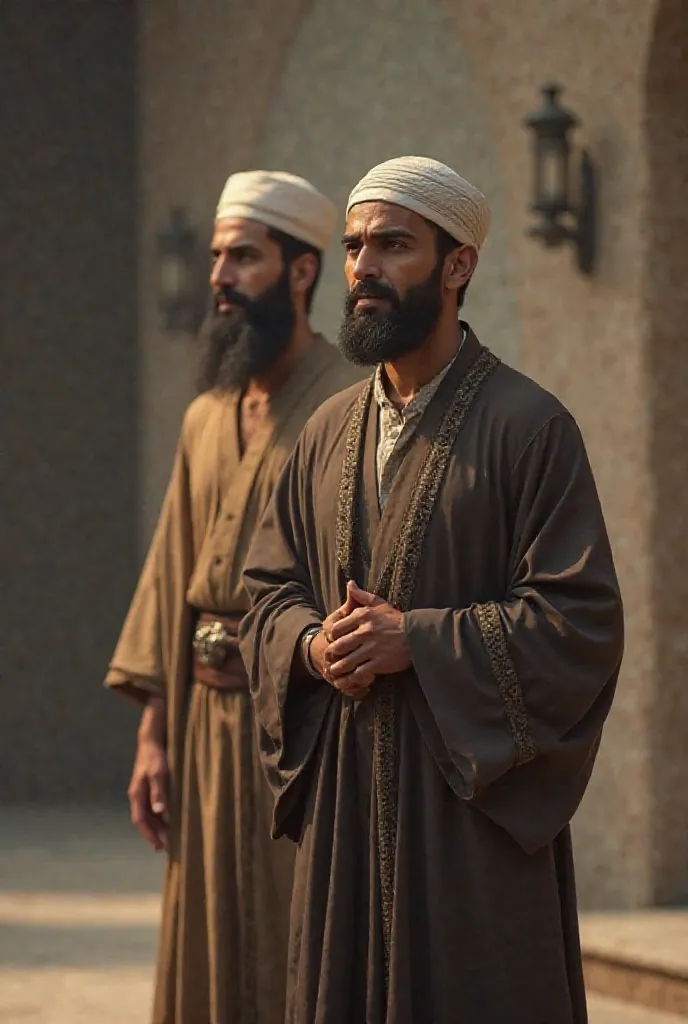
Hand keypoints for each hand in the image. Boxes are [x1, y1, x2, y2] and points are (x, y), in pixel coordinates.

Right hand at [128, 699, 167, 850]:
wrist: (152, 737)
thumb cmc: (155, 755)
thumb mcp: (159, 772)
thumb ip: (159, 791)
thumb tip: (160, 811)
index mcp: (137, 794)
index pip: (140, 820)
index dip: (149, 835)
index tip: (159, 847)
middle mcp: (137, 794)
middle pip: (145, 819)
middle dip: (154, 833)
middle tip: (168, 847)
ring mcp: (142, 789)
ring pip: (149, 813)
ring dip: (158, 825)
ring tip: (171, 836)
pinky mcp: (149, 784)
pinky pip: (153, 804)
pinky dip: (161, 814)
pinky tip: (171, 817)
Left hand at [325, 581, 410, 683]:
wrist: (418, 636)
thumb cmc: (397, 620)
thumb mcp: (380, 604)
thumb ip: (362, 596)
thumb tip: (350, 584)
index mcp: (363, 615)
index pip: (336, 628)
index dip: (331, 637)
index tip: (332, 642)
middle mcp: (365, 631)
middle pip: (338, 646)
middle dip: (331, 655)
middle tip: (328, 660)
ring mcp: (372, 648)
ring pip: (346, 662)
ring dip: (338, 669)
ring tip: (334, 672)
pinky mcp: (379, 663)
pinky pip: (359, 673)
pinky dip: (351, 678)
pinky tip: (349, 680)